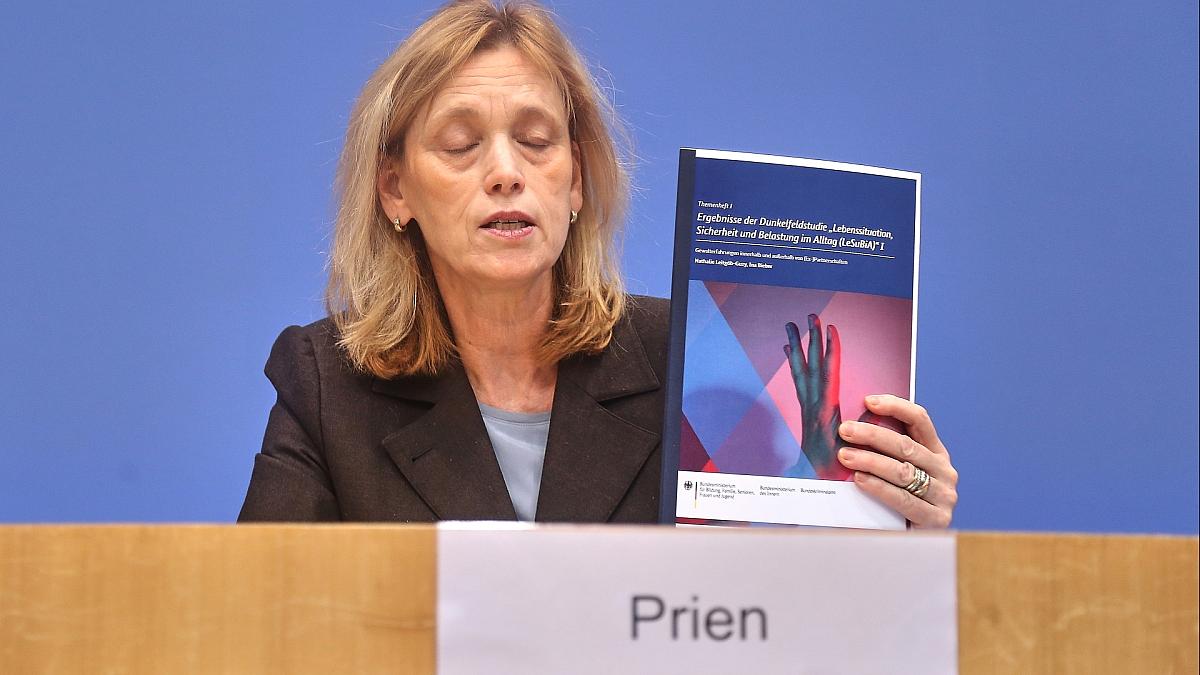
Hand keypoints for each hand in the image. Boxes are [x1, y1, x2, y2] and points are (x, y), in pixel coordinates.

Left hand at [783, 314, 851, 479]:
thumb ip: (852, 441)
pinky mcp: (806, 413)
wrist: (811, 490)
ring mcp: (807, 408)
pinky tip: (792, 355)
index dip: (830, 352)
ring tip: (790, 327)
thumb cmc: (832, 478)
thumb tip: (849, 429)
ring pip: (801, 371)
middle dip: (810, 341)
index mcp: (824, 414)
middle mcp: (813, 407)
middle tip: (808, 317)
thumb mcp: (842, 460)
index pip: (828, 375)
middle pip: (811, 367)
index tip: (830, 329)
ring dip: (798, 348)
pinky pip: (800, 381)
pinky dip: (797, 364)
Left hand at [835, 395, 958, 528]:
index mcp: (936, 452)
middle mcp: (944, 470)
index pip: (920, 420)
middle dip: (872, 435)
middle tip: (845, 430)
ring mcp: (944, 495)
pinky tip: (860, 480)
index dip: (895, 407)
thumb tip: (850, 433)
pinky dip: (879, 487)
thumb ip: (885, 454)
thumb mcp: (899, 475)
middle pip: (906, 445)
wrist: (920, 548)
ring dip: (871, 460)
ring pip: (903, 471)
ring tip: (845, 456)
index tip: (868, 401)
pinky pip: (903, 499)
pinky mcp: (937, 518)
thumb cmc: (900, 505)